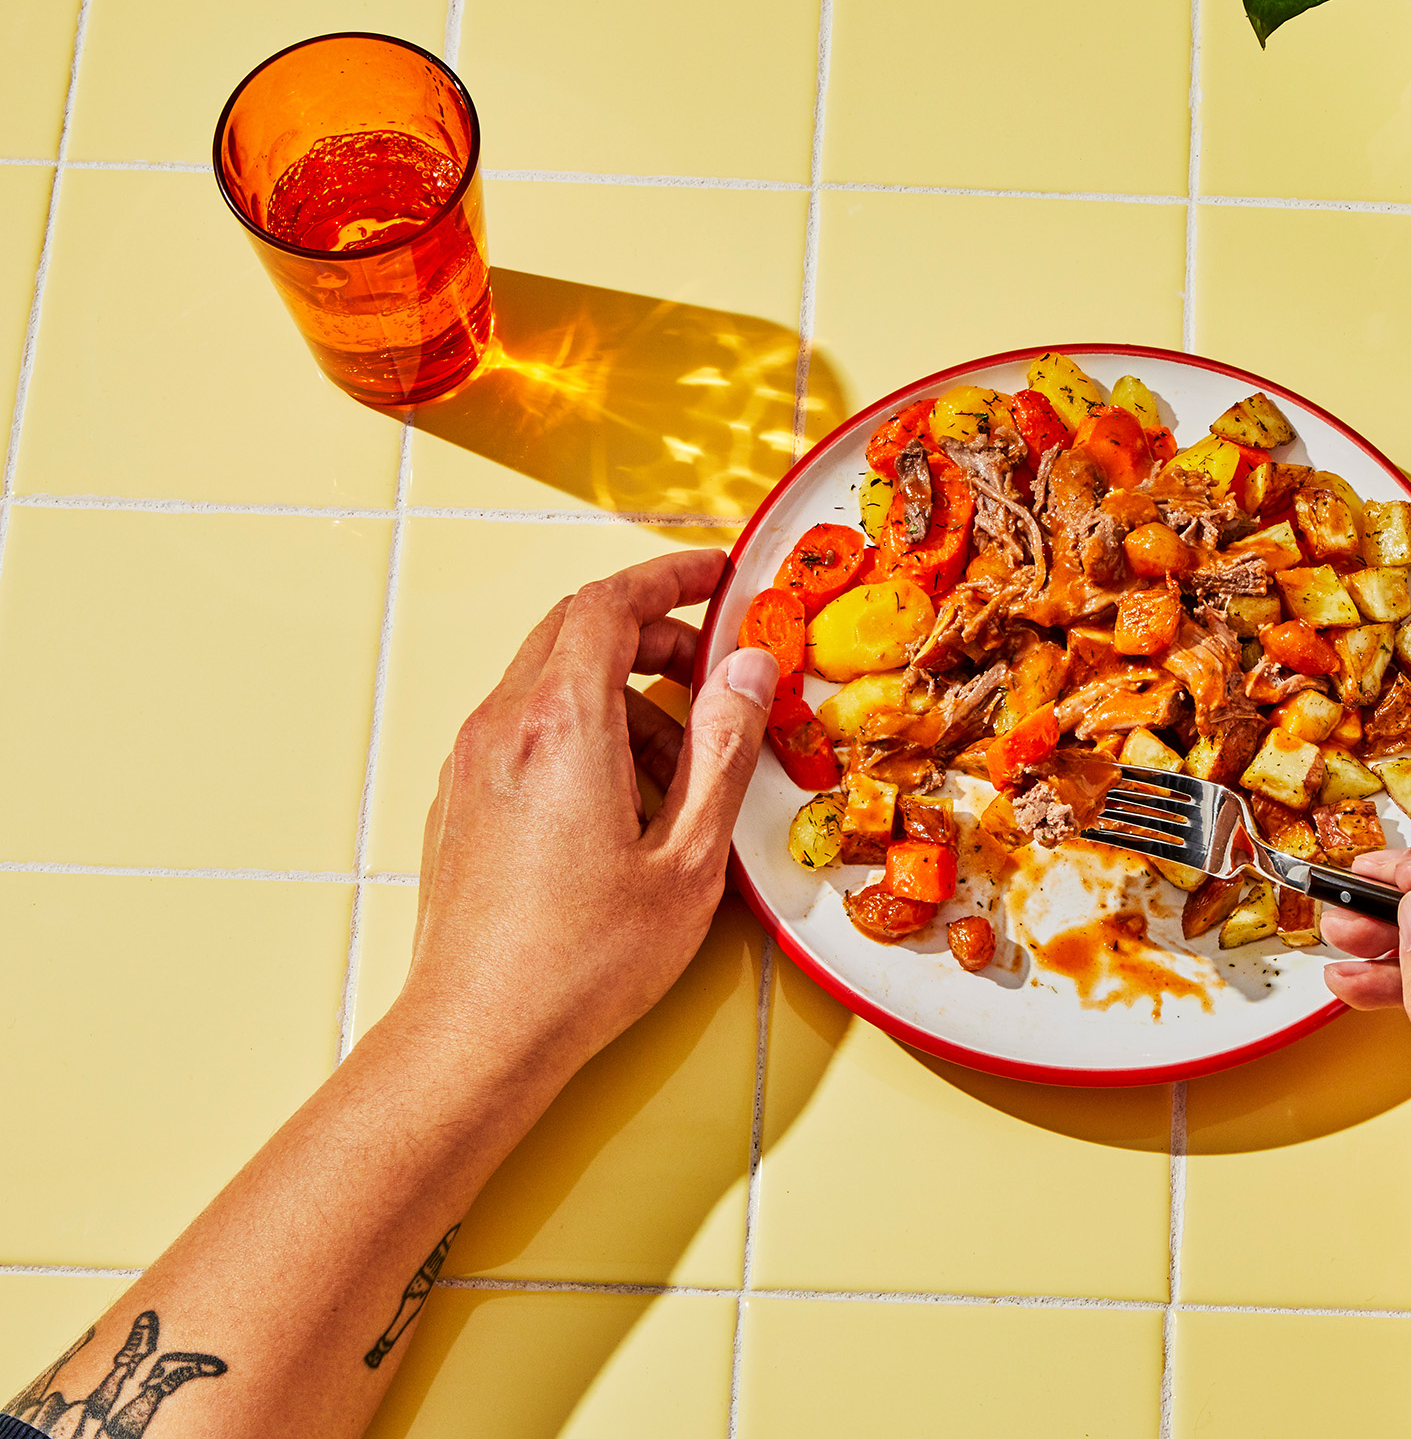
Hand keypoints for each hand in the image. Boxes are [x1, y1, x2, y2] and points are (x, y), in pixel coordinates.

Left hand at [393, 551, 776, 1083]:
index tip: (715, 578)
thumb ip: (723, 751)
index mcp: (562, 726)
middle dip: (650, 634)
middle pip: (576, 631)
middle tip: (712, 670)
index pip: (609, 603)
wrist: (478, 1034)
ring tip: (681, 770)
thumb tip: (748, 671)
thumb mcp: (688, 858)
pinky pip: (525, 730)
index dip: (668, 577)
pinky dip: (583, 733)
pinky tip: (624, 804)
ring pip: (550, 683)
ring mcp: (472, 763)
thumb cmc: (581, 961)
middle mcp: (503, 727)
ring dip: (622, 696)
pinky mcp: (461, 800)